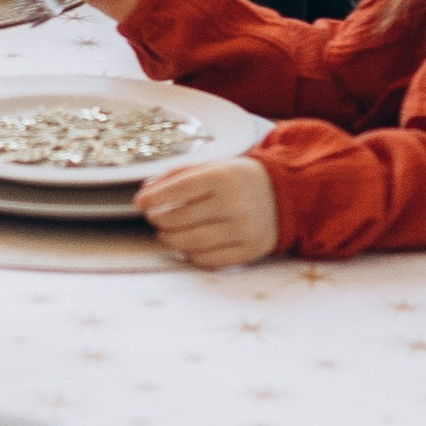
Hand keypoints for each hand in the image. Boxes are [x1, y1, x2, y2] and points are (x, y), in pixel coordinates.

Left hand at [135, 155, 280, 267]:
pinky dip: (191, 255)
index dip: (155, 197)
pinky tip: (187, 246)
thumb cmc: (240, 179)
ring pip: (192, 242)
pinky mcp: (249, 250)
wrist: (285, 195)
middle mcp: (234, 203)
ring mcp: (243, 230)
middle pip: (181, 218)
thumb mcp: (214, 166)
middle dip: (159, 219)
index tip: (140, 202)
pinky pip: (210, 259)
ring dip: (170, 239)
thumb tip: (147, 191)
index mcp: (224, 176)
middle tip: (154, 217)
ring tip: (165, 233)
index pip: (180, 188)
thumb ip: (180, 175)